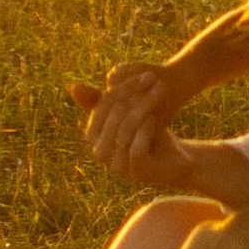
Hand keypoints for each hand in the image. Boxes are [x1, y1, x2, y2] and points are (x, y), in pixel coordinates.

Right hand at [74, 64, 187, 188]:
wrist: (176, 161)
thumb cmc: (149, 134)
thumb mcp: (128, 113)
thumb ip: (105, 100)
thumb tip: (73, 86)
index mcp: (94, 137)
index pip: (103, 105)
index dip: (125, 87)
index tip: (147, 74)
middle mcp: (101, 153)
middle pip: (115, 116)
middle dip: (136, 94)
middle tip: (155, 80)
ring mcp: (118, 166)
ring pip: (125, 130)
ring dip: (145, 106)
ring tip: (160, 92)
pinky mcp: (137, 174)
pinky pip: (135, 148)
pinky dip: (145, 130)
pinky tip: (155, 117)